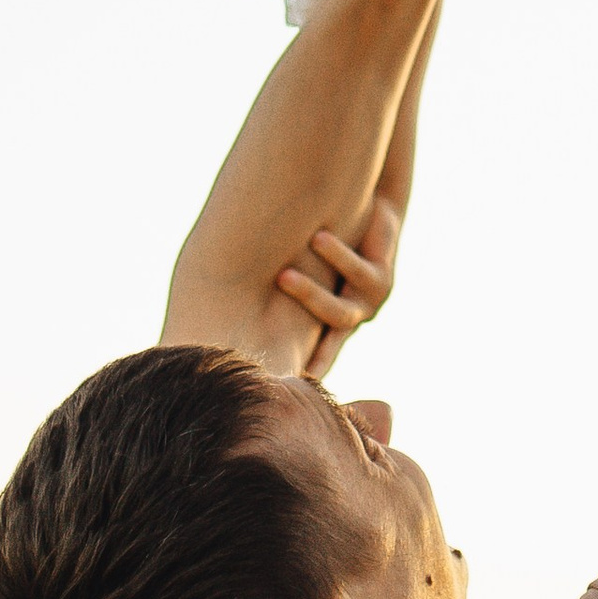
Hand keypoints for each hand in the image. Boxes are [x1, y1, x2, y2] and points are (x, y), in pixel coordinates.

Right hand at [275, 200, 403, 378]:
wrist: (375, 211)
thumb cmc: (326, 233)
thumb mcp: (297, 259)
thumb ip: (270, 278)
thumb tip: (214, 284)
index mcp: (325, 324)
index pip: (308, 355)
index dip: (294, 371)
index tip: (269, 386)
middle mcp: (346, 321)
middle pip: (322, 347)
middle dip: (297, 352)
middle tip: (263, 341)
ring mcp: (367, 305)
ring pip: (339, 314)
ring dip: (309, 295)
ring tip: (284, 275)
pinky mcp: (383, 281)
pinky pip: (357, 273)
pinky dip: (336, 256)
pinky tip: (318, 238)